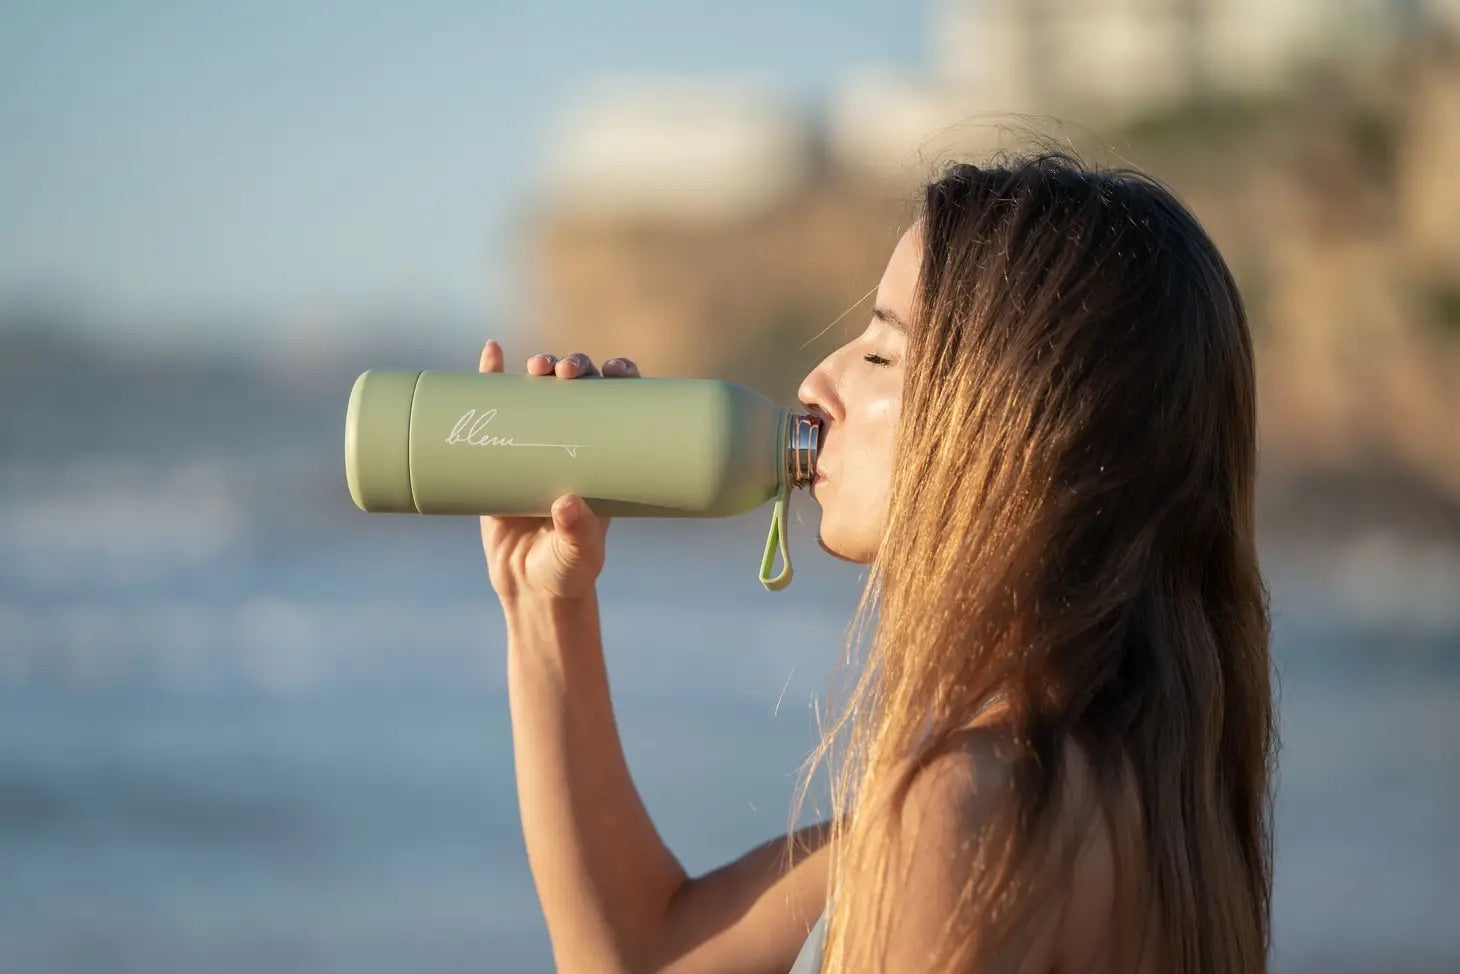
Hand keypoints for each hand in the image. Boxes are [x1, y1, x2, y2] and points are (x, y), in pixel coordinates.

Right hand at [477, 342, 642, 602]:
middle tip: (568, 370)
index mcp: (607, 457)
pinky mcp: (501, 453)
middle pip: (580, 388)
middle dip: (577, 367)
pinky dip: (492, 377)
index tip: (617, 369)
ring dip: (541, 366)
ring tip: (538, 365)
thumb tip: (567, 504)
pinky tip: (491, 352)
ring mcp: (537, 443)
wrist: (527, 585)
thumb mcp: (578, 554)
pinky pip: (497, 406)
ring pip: (541, 391)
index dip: (622, 377)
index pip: (622, 405)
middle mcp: (575, 441)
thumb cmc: (567, 570)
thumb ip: (577, 535)